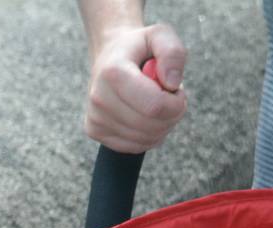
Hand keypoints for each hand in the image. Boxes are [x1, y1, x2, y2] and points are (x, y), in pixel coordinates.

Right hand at [84, 23, 187, 151]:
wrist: (110, 55)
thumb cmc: (139, 47)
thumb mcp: (160, 36)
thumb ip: (173, 53)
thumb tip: (172, 84)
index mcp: (114, 72)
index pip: (155, 106)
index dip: (176, 104)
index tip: (177, 91)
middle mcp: (100, 96)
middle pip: (151, 126)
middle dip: (171, 116)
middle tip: (169, 97)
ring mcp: (95, 116)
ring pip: (145, 140)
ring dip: (161, 126)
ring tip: (155, 104)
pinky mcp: (95, 131)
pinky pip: (135, 147)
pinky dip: (148, 136)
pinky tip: (143, 116)